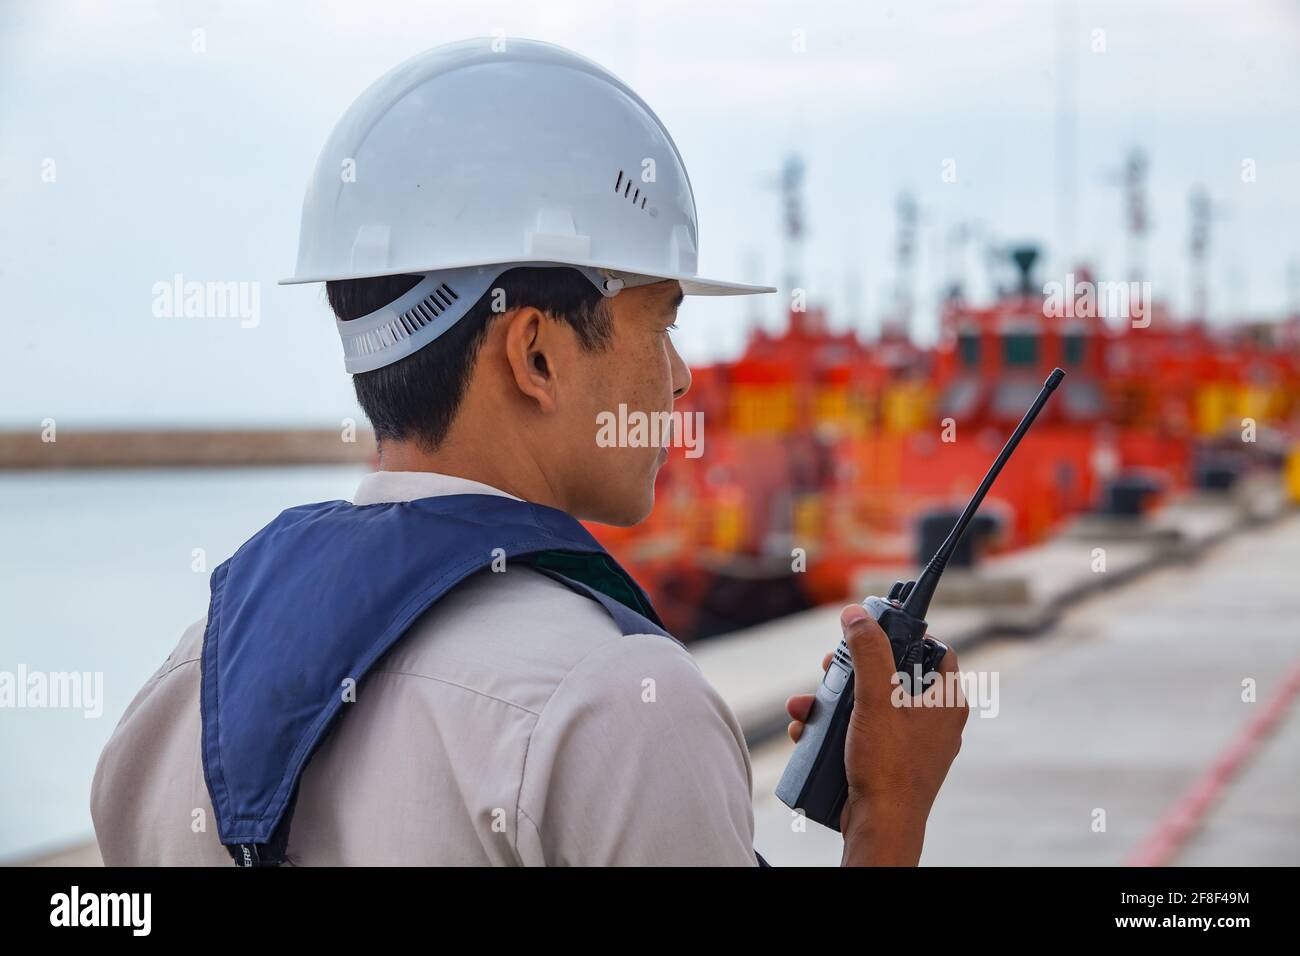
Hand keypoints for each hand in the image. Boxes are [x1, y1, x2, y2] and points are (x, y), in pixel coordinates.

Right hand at [785, 604, 968, 865]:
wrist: (880, 828)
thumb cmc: (889, 768)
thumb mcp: (875, 700)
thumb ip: (868, 652)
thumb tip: (857, 614)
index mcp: (945, 702)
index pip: (934, 650)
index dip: (904, 635)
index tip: (873, 631)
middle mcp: (934, 721)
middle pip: (893, 675)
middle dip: (852, 670)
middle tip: (831, 667)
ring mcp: (911, 743)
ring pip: (871, 704)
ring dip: (834, 700)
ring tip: (806, 704)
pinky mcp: (888, 762)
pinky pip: (863, 732)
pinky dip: (835, 727)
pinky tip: (806, 729)